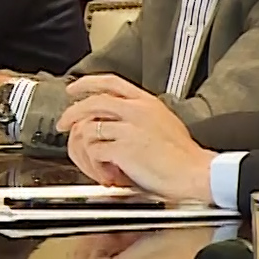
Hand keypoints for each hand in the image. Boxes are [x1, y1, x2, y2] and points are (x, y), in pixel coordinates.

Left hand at [58, 74, 213, 203]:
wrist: (196, 173)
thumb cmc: (184, 156)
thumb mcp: (164, 123)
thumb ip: (139, 118)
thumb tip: (113, 124)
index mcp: (147, 102)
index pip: (110, 82)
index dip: (87, 83)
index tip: (73, 89)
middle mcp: (137, 110)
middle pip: (92, 102)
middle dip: (71, 113)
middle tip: (63, 124)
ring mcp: (129, 128)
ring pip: (88, 129)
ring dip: (85, 150)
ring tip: (96, 165)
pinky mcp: (124, 148)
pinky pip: (94, 152)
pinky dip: (94, 166)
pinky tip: (108, 175)